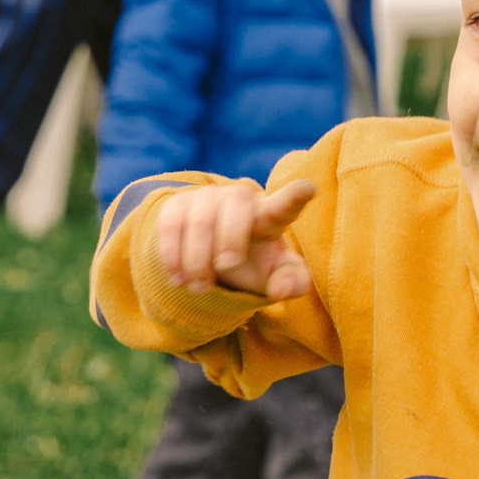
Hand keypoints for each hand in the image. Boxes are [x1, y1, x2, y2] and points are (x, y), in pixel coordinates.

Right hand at [155, 179, 317, 299]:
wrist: (211, 257)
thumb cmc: (254, 264)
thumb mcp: (276, 277)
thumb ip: (291, 283)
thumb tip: (280, 289)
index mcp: (270, 216)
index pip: (285, 204)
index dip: (295, 196)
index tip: (307, 188)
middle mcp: (239, 198)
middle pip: (238, 205)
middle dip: (231, 237)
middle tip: (227, 267)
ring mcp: (206, 198)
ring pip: (201, 219)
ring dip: (199, 258)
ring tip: (201, 287)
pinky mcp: (176, 205)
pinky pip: (170, 225)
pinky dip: (173, 256)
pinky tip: (178, 278)